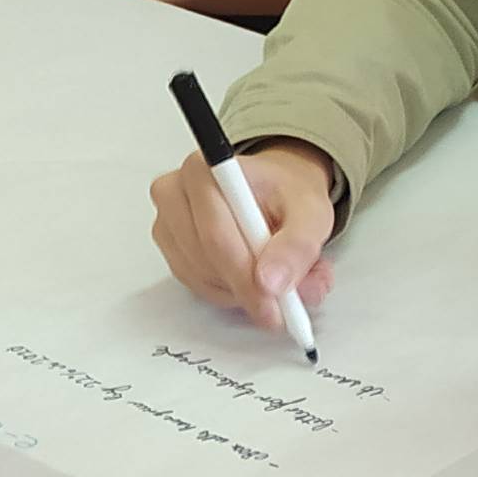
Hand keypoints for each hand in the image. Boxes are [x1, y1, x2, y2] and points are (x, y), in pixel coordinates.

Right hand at [148, 142, 339, 332]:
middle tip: (280, 306)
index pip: (216, 235)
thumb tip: (273, 282)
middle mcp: (175, 192)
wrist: (275, 191)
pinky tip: (249, 277)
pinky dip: (226, 291)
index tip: (274, 302)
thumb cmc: (286, 194)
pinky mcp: (169, 246)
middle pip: (204, 257)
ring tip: (273, 281)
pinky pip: (193, 283)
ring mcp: (167, 221)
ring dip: (237, 291)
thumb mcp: (310, 213)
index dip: (245, 275)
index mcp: (203, 170)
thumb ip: (297, 246)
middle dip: (245, 288)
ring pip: (198, 275)